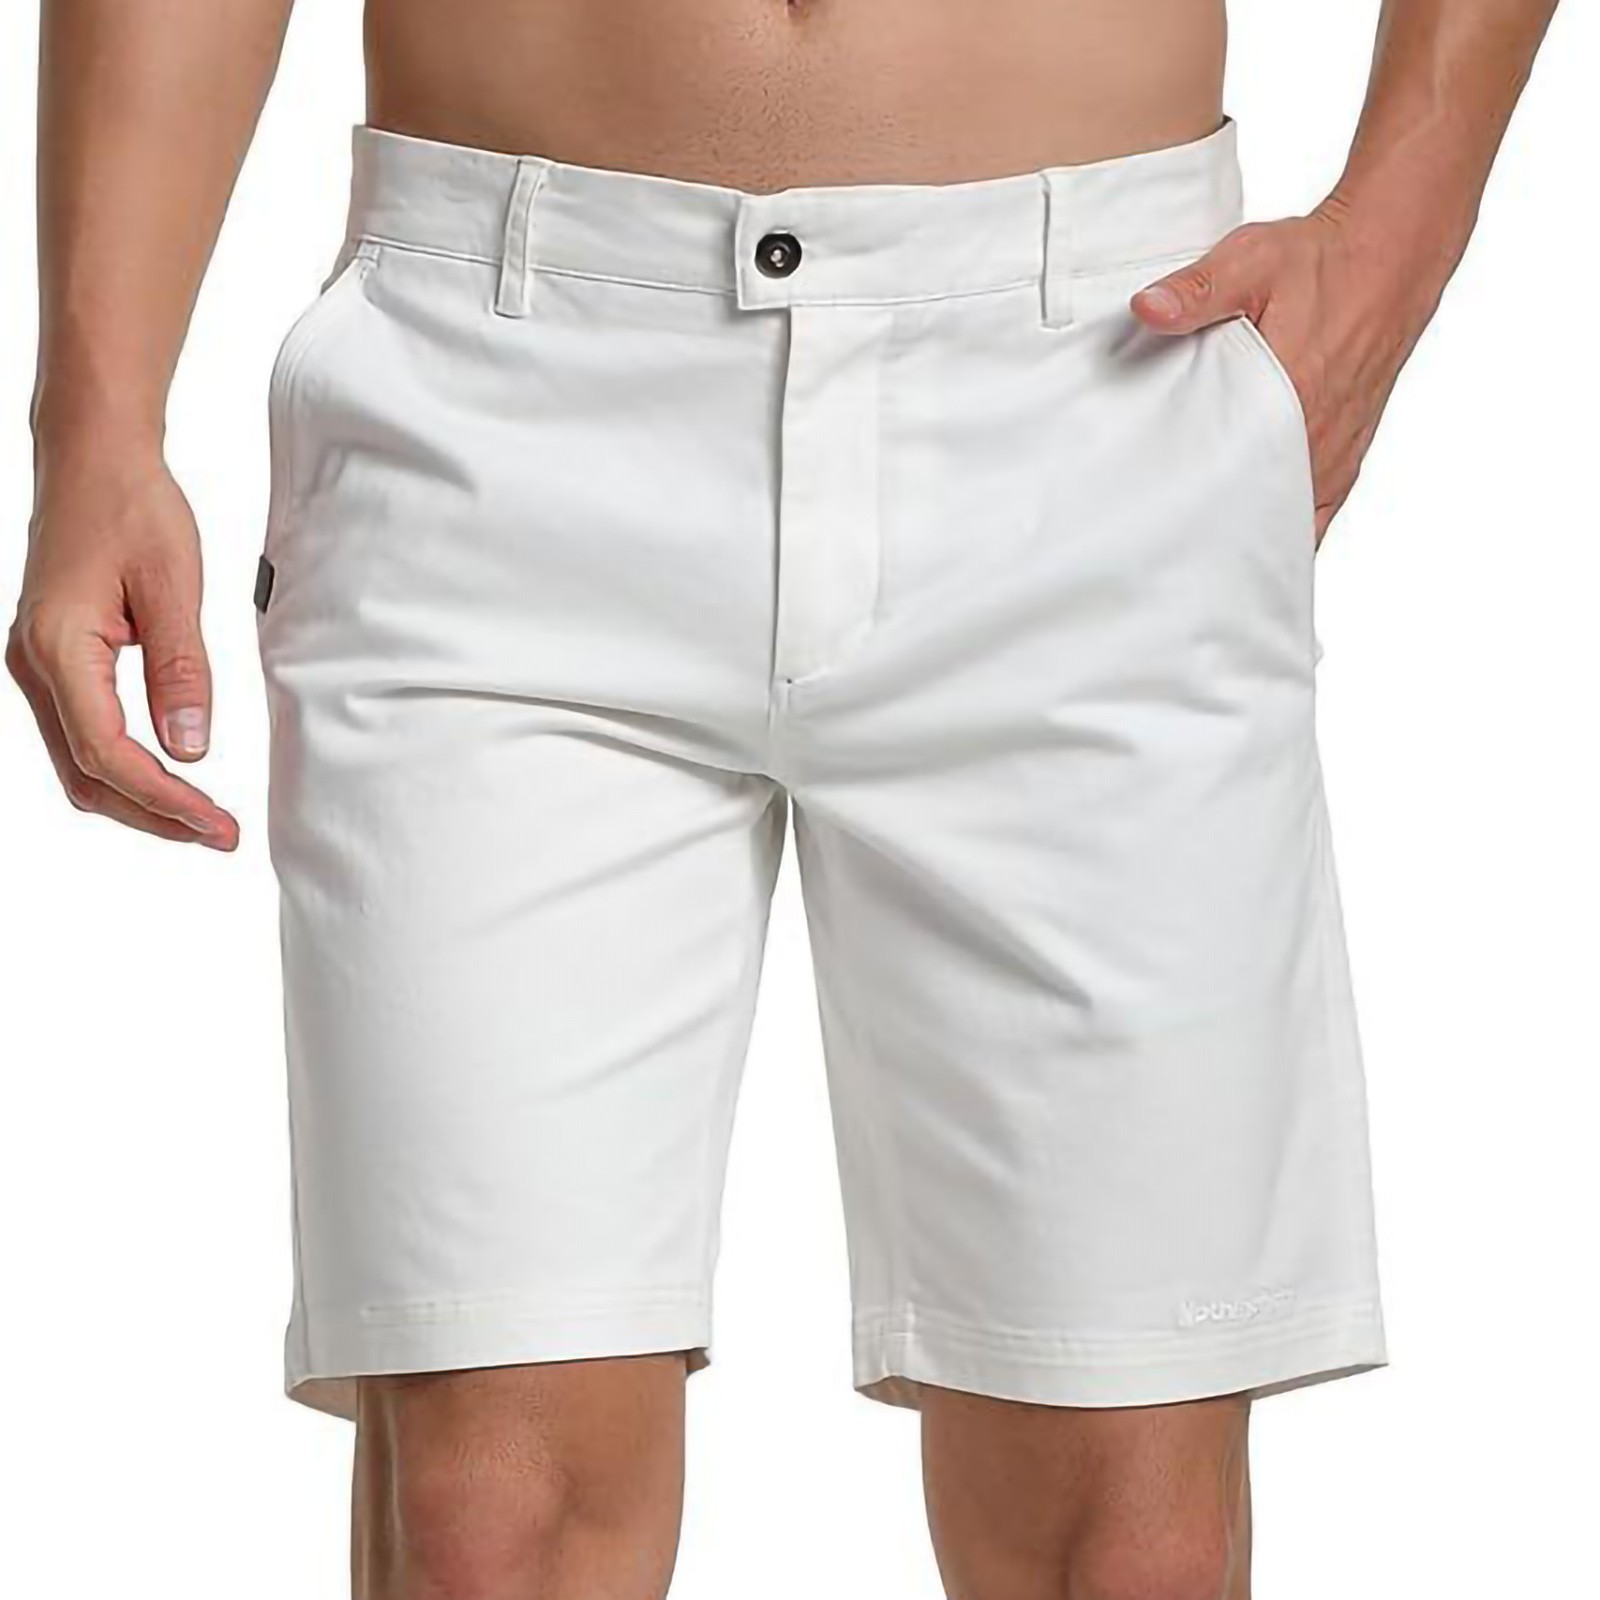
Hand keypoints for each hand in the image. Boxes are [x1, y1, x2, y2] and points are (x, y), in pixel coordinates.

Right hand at [7, 447, 239, 848]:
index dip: (166, 798)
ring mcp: (36, 666)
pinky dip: (123, 768)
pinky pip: (80, 735)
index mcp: (58, 647)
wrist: (93, 458)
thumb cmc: (132, 508)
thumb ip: (182, 670)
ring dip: (140, 798)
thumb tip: (191, 746)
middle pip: (87, 775)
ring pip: (79, 763)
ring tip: (202, 818)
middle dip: (154, 815)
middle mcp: (33, 665)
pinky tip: (170, 777)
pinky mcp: (52, 662)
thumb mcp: (173, 586)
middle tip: (219, 836)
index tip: (217, 823)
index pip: (109, 753)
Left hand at [1130, 199, 1438, 543]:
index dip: (1200, 515)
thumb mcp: (1250, 261)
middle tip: (1170, 556)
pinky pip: (1317, 512)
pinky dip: (1285, 530)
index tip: (1163, 537)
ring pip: (1289, 521)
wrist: (1391, 252)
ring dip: (1250, 538)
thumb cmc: (1321, 261)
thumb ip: (1197, 290)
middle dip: (1217, 539)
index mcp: (1293, 398)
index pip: (1238, 480)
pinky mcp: (1346, 451)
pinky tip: (1250, 549)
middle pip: (1261, 515)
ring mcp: (1336, 450)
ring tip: (1201, 561)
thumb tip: (1149, 308)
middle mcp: (1319, 436)